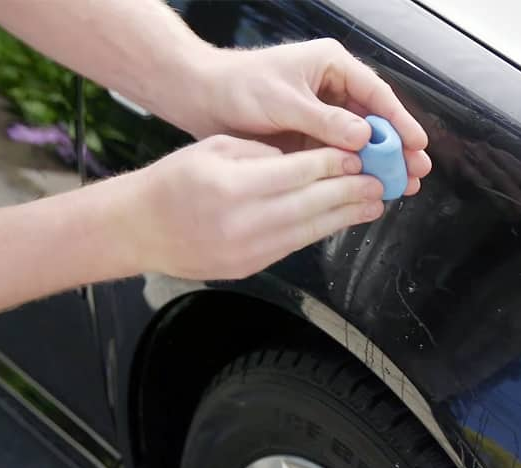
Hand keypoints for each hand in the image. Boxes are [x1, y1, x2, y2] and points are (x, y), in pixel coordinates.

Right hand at [121, 135, 384, 279]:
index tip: (361, 157)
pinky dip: (323, 230)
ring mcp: (249, 249)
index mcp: (233, 185)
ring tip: (374, 204)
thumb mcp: (214, 148)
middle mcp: (245, 221)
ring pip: (312, 229)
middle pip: (314, 203)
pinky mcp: (252, 266)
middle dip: (353, 192)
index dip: (336, 165)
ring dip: (347, 216)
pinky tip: (341, 220)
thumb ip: (262, 153)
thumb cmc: (172, 182)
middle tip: (382, 182)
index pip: (300, 172)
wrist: (138, 229)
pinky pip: (297, 244)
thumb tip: (308, 161)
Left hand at [187, 39, 431, 195]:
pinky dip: (351, 171)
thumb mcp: (285, 101)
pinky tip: (366, 188)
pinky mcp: (308, 136)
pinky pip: (337, 155)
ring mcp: (320, 115)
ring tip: (400, 185)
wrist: (199, 97)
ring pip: (358, 141)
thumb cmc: (238, 85)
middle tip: (416, 172)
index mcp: (332, 66)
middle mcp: (332, 89)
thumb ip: (325, 121)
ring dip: (377, 163)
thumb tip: (364, 138)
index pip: (376, 95)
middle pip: (374, 120)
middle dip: (396, 147)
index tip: (417, 145)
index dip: (399, 122)